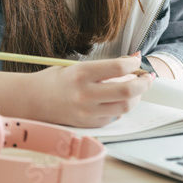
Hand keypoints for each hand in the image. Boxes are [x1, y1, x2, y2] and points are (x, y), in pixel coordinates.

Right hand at [24, 53, 154, 127]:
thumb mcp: (79, 66)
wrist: (34, 101)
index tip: (137, 59)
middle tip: (148, 76)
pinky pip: (114, 116)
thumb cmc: (57, 80)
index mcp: (82, 74)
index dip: (134, 62)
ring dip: (138, 96)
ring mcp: (87, 113)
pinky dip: (122, 107)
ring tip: (138, 87)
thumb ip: (107, 65)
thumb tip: (134, 58)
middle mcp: (85, 95)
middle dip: (144, 82)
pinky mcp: (89, 124)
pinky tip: (119, 99)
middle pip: (127, 91)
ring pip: (125, 106)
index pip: (118, 68)